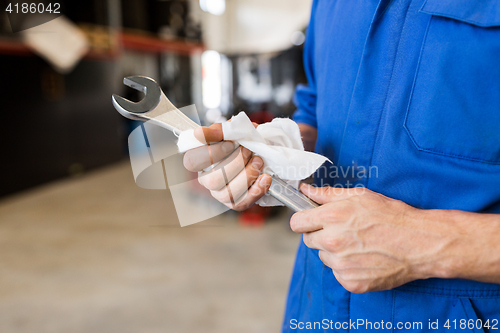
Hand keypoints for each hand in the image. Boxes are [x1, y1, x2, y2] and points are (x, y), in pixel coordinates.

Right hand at [183, 122, 271, 210]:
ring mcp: (220, 194)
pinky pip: (243, 202)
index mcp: (199, 161)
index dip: (211, 153)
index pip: (192, 162)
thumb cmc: (241, 142)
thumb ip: (218, 131)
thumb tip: (200, 133)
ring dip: (247, 175)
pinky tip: (265, 178)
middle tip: (248, 150)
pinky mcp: (236, 203)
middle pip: (213, 180)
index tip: (230, 144)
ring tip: (259, 161)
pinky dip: (257, 189)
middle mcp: (206, 180)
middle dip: (235, 164)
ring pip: (228, 193)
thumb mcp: (231, 132)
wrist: (260, 153)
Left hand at [290, 184, 442, 292]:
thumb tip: (304, 189)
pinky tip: (364, 258)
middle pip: (308, 241)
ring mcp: (341, 264)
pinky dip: (347, 267)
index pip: (296, 223)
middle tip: (342, 230)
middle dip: (320, 235)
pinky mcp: (351, 282)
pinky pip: (338, 273)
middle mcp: (333, 242)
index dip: (303, 220)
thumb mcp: (359, 196)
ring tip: (358, 244)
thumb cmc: (391, 216)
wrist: (419, 243)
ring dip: (334, 252)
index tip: (310, 220)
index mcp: (331, 218)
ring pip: (324, 257)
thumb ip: (326, 194)